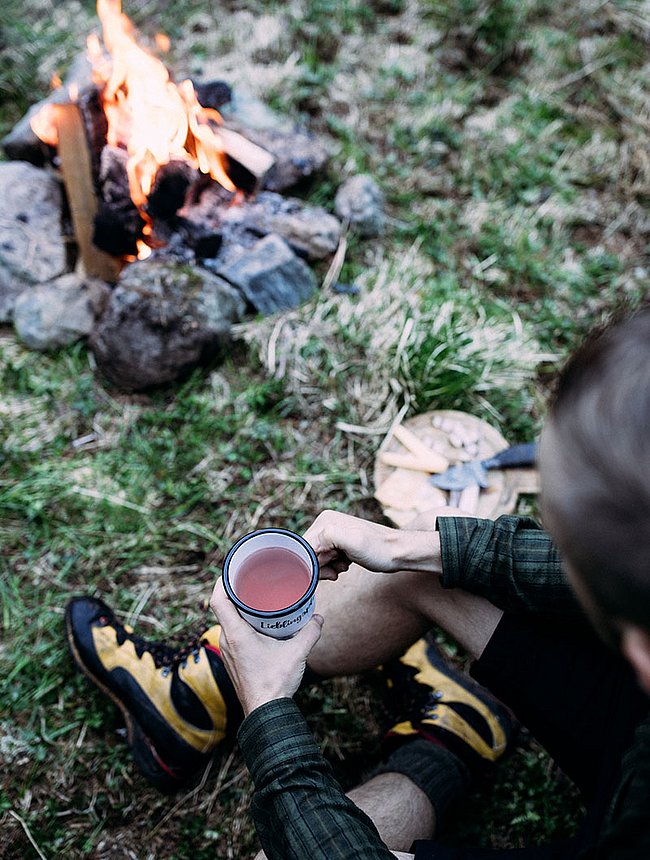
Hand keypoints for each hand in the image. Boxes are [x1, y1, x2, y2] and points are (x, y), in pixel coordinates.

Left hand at [210, 577, 323, 716]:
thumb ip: (310, 632)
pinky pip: (232, 635)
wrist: (265, 713)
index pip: (218, 600)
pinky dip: (241, 625)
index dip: (222, 581)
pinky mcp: (234, 661)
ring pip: (228, 623)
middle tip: (251, 580)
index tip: (233, 570)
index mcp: (236, 633)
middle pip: (223, 609)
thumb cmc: (275, 683)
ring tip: (257, 600)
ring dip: (239, 610)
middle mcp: (227, 640)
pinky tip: (258, 625)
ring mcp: (228, 652)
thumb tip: (319, 618)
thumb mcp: (297, 653)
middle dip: (235, 592)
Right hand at [303, 510, 441, 579]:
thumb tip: (308, 544)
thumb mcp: (353, 542)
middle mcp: (326, 525)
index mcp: (325, 521)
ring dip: (326, 569)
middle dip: (319, 567)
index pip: (303, 547)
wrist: (397, 553)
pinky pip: (325, 561)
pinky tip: (344, 567)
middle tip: (336, 570)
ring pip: (316, 559)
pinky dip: (332, 568)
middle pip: (308, 553)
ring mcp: (332, 535)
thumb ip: (329, 537)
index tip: (324, 570)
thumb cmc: (378, 549)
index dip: (309, 563)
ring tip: (342, 568)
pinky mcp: (338, 544)